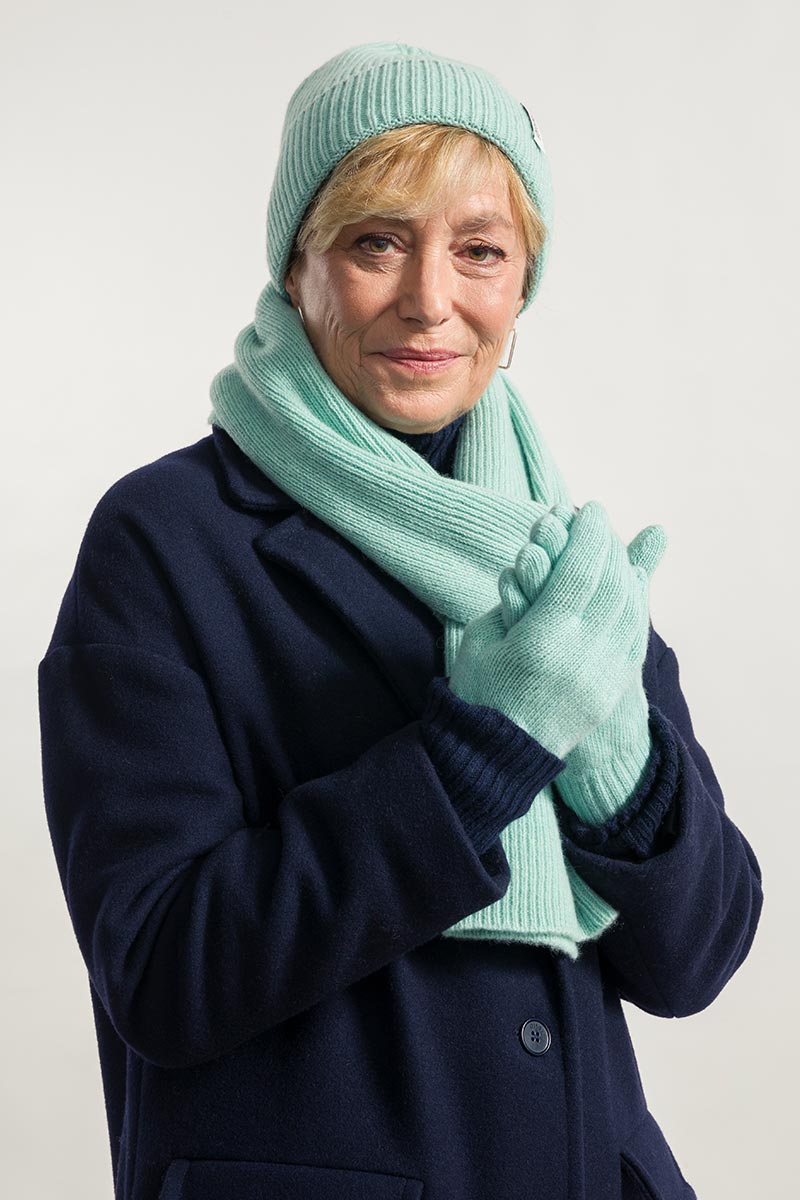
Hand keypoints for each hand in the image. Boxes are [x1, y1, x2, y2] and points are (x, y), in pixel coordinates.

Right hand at [447, 501, 666, 759]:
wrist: (496, 756)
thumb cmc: (477, 689)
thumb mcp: (481, 636)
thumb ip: (515, 597)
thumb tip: (544, 562)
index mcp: (542, 640)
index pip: (580, 571)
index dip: (588, 534)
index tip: (589, 508)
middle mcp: (582, 657)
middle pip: (613, 585)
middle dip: (610, 546)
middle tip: (603, 522)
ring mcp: (602, 677)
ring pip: (631, 610)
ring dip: (626, 572)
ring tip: (616, 549)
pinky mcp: (611, 691)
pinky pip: (634, 637)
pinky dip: (634, 605)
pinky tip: (629, 586)